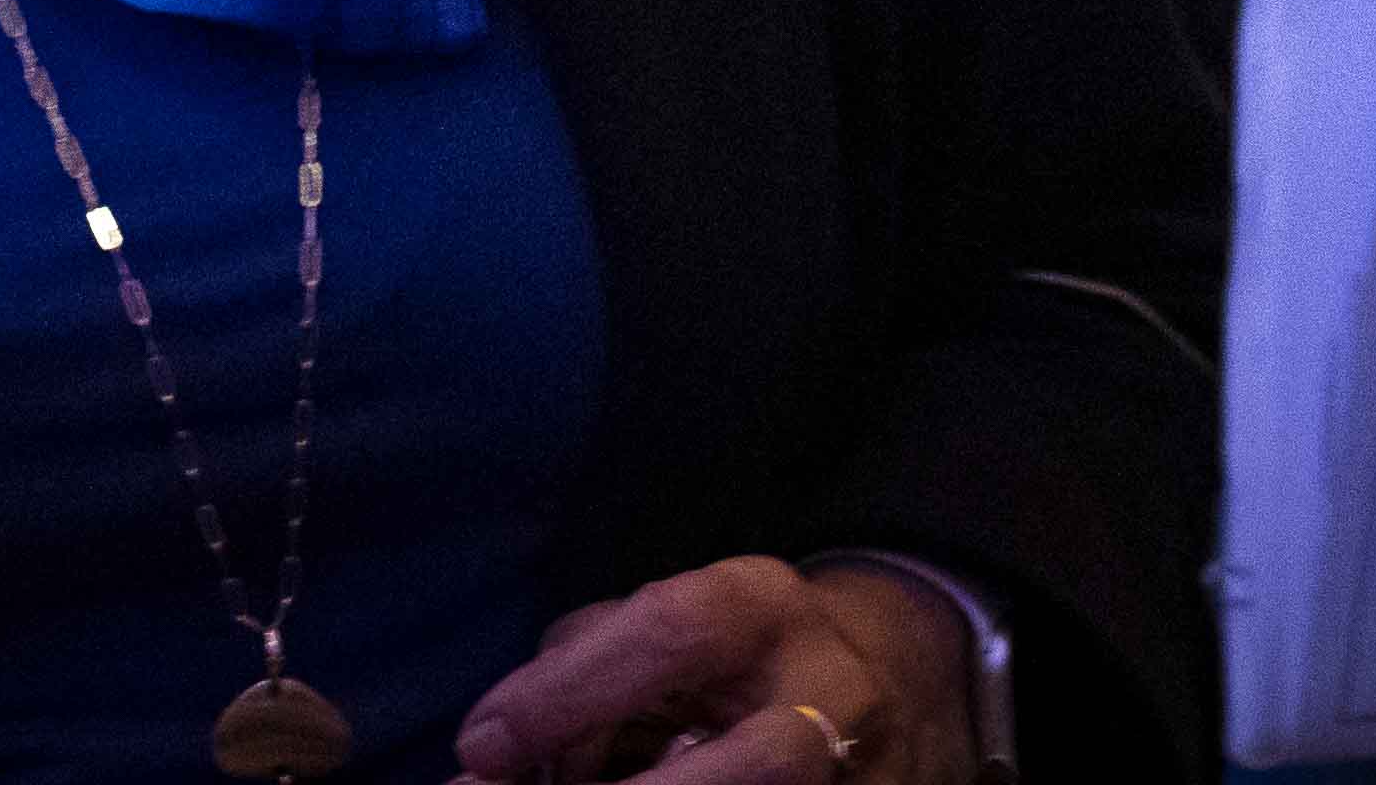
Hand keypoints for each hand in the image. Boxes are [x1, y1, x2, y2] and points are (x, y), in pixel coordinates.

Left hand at [454, 555, 979, 784]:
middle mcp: (829, 691)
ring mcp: (863, 769)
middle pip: (758, 765)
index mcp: (761, 607)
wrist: (892, 679)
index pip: (669, 633)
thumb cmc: (738, 651)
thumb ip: (588, 666)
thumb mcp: (669, 622)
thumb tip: (490, 756)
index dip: (569, 694)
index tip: (483, 746)